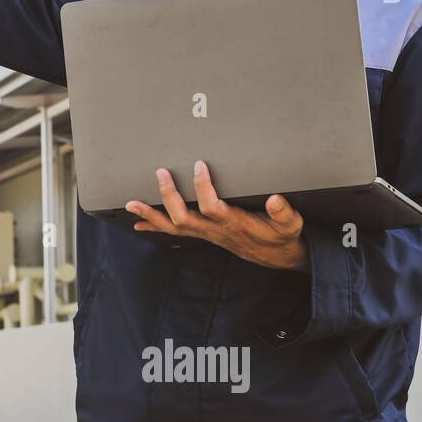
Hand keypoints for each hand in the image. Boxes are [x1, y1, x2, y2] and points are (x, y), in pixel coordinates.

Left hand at [125, 160, 309, 271]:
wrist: (278, 256)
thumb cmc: (282, 236)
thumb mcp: (290, 224)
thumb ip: (284, 212)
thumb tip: (276, 199)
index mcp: (234, 224)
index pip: (212, 206)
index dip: (203, 187)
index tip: (200, 164)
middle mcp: (215, 230)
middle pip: (183, 218)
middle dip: (168, 196)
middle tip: (160, 173)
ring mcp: (206, 234)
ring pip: (173, 227)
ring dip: (151, 215)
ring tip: (130, 205)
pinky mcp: (203, 234)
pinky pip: (174, 232)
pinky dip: (156, 226)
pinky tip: (139, 223)